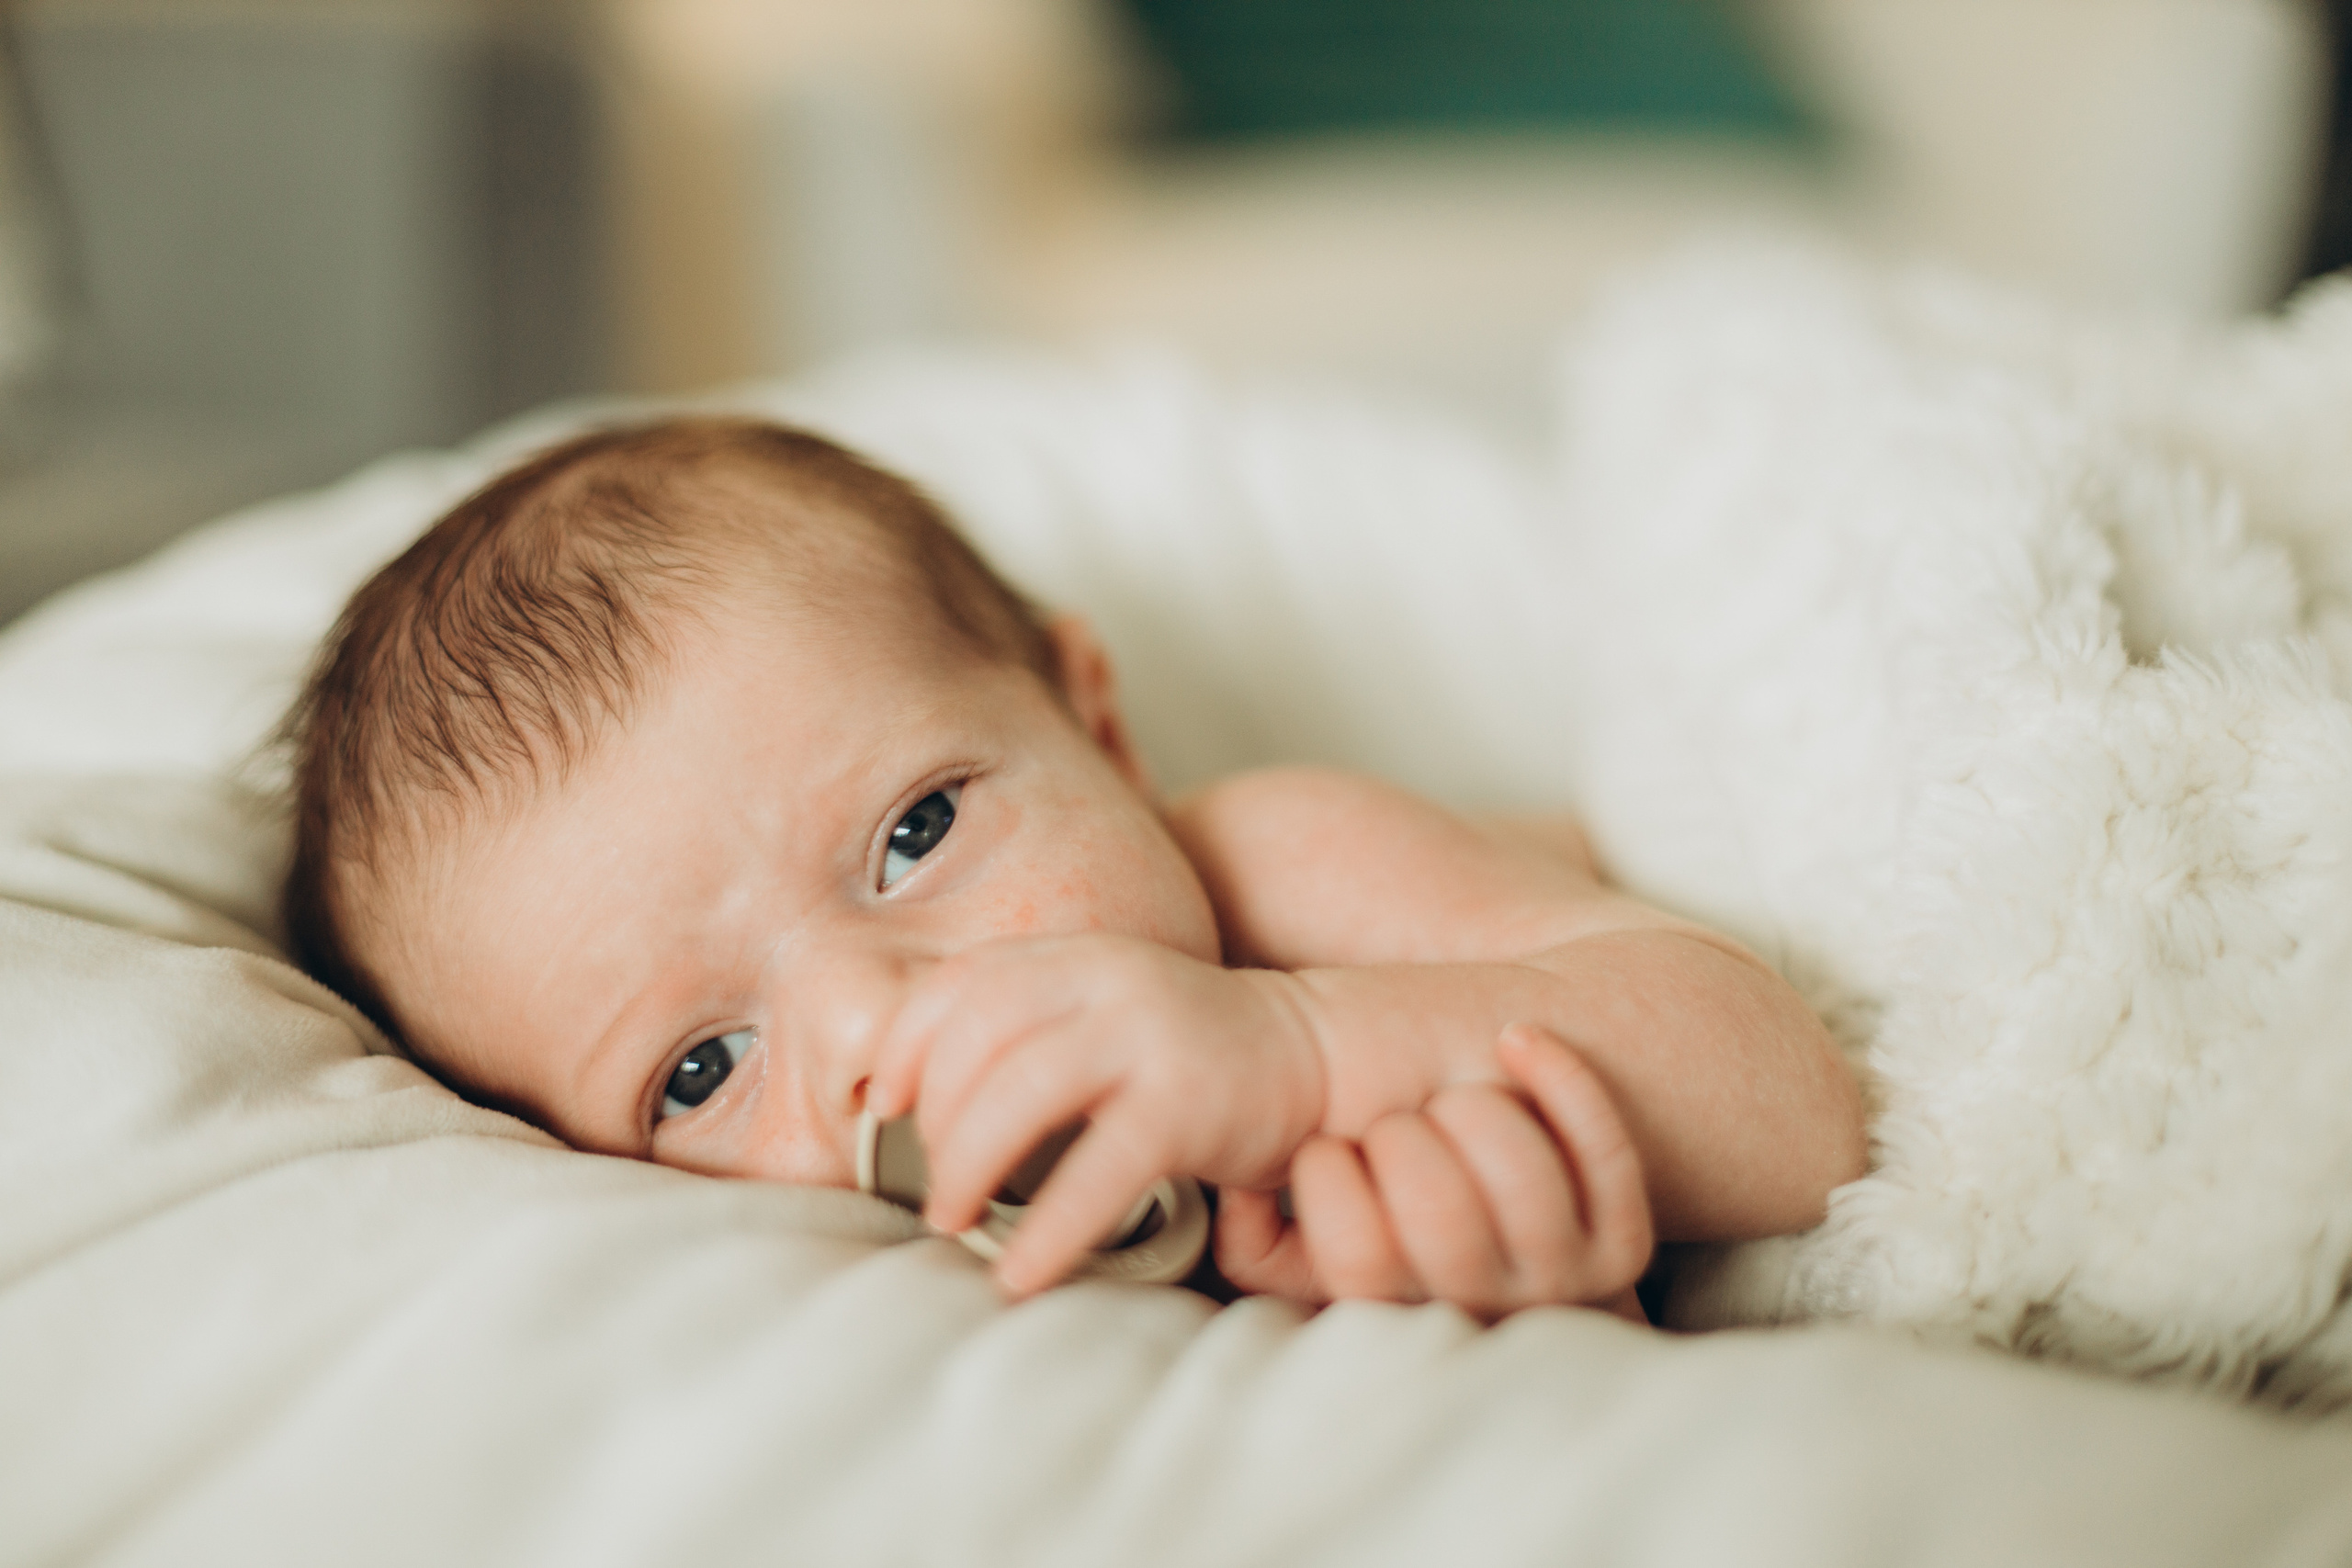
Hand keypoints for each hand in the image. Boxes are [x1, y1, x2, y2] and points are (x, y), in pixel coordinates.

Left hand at [865, 933, 1324, 1297]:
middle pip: (977, 1037)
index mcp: (1075, 955)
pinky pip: (1097, 1170)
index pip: (960, 983)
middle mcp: (1106, 980)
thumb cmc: (1186, 1053)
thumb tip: (916, 1097)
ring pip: (1021, 1092)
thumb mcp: (1101, 1013)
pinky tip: (1022, 1271)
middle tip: (928, 1184)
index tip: (885, 1105)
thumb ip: (1027, 1027)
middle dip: (932, 1120)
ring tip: (954, 1220)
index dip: (906, 1044)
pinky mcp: (1186, 1102)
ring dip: (968, 1165)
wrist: (1315, 1056)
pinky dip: (1048, 1228)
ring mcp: (1148, 1036)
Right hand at [1215, 1024, 1652, 1320]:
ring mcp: (1559, 1279)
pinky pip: (1603, 1149)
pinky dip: (1561, 1077)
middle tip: (1392, 1121)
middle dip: (1402, 1137)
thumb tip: (1243, 1192)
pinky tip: (1515, 1038)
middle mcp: (1478, 1308)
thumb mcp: (1298, 1254)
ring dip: (1475, 1109)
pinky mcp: (1622, 1247)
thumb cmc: (1380, 1234)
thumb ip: (1254, 1236)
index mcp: (1391, 1314)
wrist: (1510, 1273)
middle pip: (1443, 1218)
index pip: (1354, 1256)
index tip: (1327, 1143)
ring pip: (1524, 1180)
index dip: (1327, 1174)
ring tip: (1450, 1097)